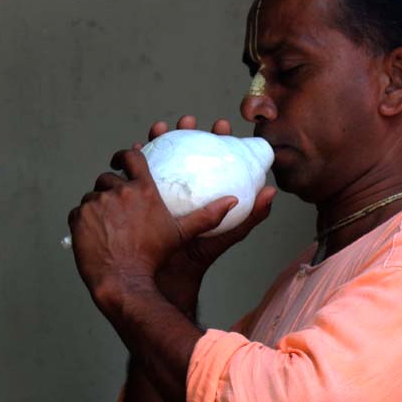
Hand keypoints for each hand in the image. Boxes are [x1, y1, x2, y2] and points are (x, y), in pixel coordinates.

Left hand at [67, 145, 238, 311]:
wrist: (123, 279)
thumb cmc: (155, 257)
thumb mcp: (182, 234)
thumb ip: (208, 216)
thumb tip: (234, 201)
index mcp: (143, 190)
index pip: (132, 157)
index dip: (126, 155)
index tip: (123, 160)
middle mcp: (119, 191)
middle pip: (109, 178)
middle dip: (110, 187)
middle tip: (114, 202)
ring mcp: (96, 203)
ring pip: (93, 196)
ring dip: (97, 205)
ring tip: (104, 221)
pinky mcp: (79, 216)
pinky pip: (78, 212)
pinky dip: (84, 220)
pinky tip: (92, 232)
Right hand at [146, 115, 276, 315]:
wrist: (163, 280)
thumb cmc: (195, 259)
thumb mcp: (224, 236)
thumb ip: (248, 218)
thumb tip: (271, 192)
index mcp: (200, 193)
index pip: (210, 159)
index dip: (216, 139)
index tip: (221, 125)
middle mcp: (178, 190)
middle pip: (180, 152)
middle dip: (183, 132)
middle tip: (187, 121)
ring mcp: (155, 193)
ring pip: (154, 159)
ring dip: (155, 140)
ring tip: (158, 129)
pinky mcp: (134, 201)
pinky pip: (131, 177)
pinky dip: (130, 162)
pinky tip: (132, 151)